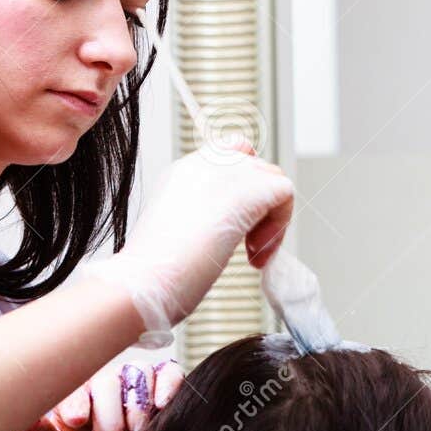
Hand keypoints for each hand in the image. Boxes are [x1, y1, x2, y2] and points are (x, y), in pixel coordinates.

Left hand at [22, 357, 184, 430]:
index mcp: (74, 394)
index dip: (77, 401)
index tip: (76, 422)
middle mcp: (106, 382)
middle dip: (111, 426)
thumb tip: (24, 420)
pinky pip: (170, 373)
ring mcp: (136, 381)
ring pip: (139, 376)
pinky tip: (163, 406)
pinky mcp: (166, 385)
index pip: (75, 385)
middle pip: (109, 383)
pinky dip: (168, 385)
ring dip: (139, 414)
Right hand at [85, 142, 293, 344]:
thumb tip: (230, 222)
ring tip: (251, 253)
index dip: (245, 181)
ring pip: (273, 179)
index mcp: (185, 172)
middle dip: (259, 209)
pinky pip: (285, 193)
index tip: (238, 217)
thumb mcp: (176, 229)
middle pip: (256, 168)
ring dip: (270, 219)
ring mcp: (227, 173)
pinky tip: (255, 254)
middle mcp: (205, 163)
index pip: (230, 151)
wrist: (145, 279)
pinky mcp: (249, 191)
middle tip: (245, 247)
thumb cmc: (155, 269)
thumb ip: (204, 213)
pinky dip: (279, 226)